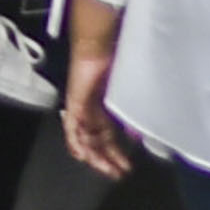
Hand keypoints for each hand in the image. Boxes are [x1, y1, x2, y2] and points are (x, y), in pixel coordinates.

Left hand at [61, 0, 132, 180]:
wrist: (102, 37)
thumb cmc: (121, 54)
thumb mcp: (133, 86)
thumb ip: (135, 109)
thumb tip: (138, 133)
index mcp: (108, 100)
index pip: (110, 130)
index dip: (118, 148)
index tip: (129, 163)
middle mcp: (94, 104)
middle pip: (98, 137)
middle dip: (109, 157)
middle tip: (119, 172)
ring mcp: (82, 102)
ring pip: (85, 136)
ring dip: (96, 155)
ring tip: (109, 169)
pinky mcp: (73, 99)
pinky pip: (71, 125)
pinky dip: (76, 141)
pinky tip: (83, 155)